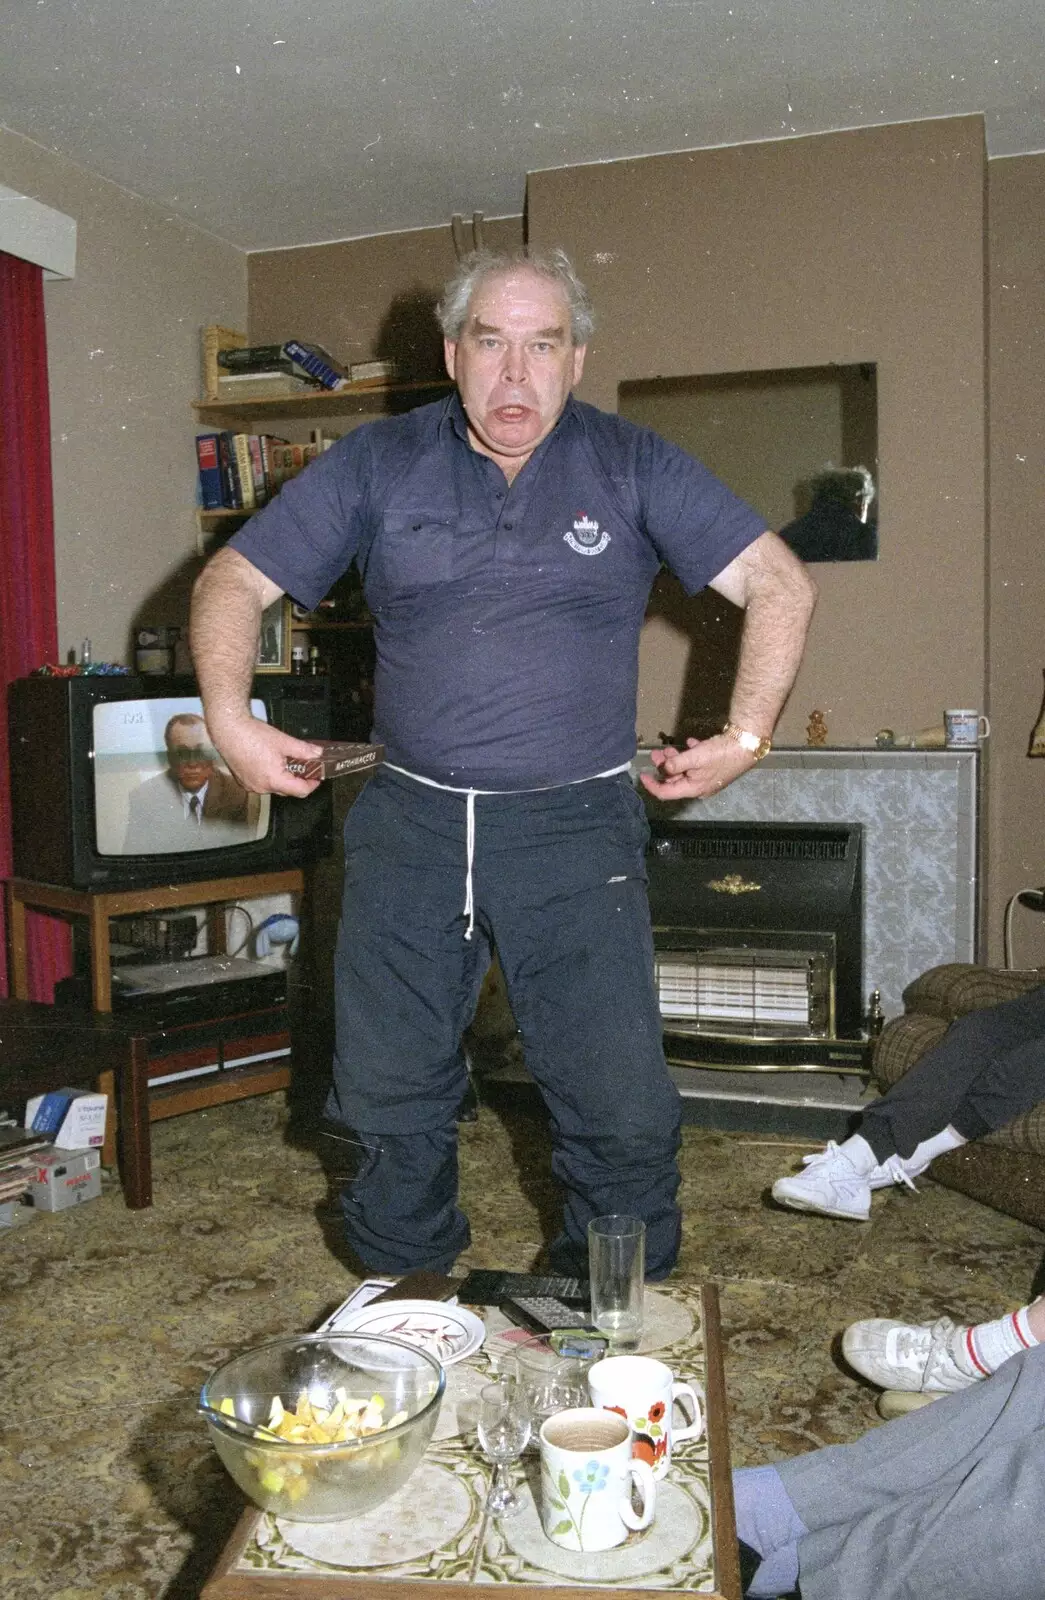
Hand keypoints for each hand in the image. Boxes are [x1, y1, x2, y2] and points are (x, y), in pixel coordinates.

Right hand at [206, 713, 322, 797]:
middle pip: (287, 790)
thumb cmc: (252, 735)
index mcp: (273, 780)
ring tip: (286, 762)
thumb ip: (303, 750)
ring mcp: (250, 785)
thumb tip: (317, 753)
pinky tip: (270, 762)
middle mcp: (261, 787)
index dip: (312, 785)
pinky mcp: (242, 780)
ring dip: (283, 778)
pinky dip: (269, 776)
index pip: (300, 791)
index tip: (317, 777)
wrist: (228, 729)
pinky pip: (261, 783)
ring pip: (274, 787)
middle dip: (297, 780)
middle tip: (305, 767)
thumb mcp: (283, 741)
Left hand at [639, 735, 756, 800]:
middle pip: (675, 780)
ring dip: (676, 759)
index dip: (652, 785)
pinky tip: (691, 744)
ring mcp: (708, 778)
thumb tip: (664, 768)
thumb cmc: (720, 754)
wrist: (746, 746)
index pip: (666, 793)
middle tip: (656, 753)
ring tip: (669, 747)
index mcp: (693, 789)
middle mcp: (699, 787)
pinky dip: (691, 755)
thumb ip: (676, 763)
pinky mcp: (715, 768)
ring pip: (686, 771)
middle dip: (664, 767)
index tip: (642, 775)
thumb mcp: (694, 758)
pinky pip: (698, 763)